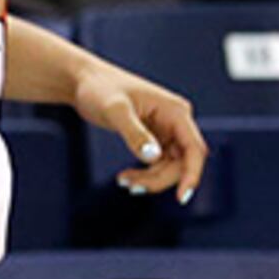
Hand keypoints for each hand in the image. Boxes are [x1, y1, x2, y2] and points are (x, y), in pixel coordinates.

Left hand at [75, 59, 206, 204]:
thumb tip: (153, 157)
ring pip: (170, 165)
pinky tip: (125, 178)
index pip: (194, 149)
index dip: (192, 174)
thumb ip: (134, 133)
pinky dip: (145, 173)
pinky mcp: (155, 136)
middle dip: (160, 178)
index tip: (181, 198)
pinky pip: (159, 162)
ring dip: (151, 179)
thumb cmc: (99, 88)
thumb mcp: (115, 111)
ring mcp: (167, 129)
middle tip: (132, 187)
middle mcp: (176, 120)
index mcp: (176, 111)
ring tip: (124, 182)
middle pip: (183, 162)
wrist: (84, 81)